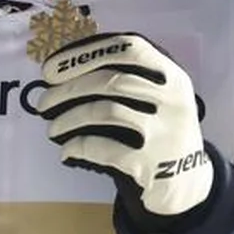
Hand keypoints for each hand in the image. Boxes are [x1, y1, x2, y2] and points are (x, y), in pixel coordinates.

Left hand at [33, 31, 212, 219]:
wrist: (189, 185)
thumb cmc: (161, 133)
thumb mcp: (160, 99)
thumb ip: (128, 80)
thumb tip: (65, 72)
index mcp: (172, 76)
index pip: (128, 48)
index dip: (85, 54)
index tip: (53, 68)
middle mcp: (172, 100)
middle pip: (110, 81)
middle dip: (68, 89)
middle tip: (44, 102)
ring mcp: (164, 132)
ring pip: (105, 111)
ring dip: (69, 118)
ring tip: (52, 128)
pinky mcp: (150, 163)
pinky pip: (103, 148)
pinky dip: (79, 146)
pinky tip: (68, 150)